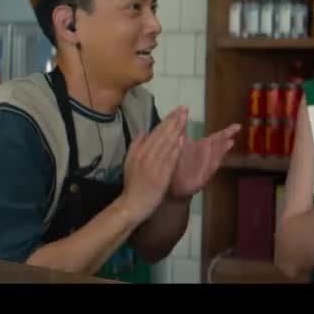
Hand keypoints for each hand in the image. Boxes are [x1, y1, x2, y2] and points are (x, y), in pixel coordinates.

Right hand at [121, 107, 186, 222]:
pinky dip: (176, 148)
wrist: (132, 204)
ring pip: (167, 144)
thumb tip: (143, 131)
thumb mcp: (129, 162)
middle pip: (162, 135)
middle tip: (184, 108)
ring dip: (176, 130)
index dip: (166, 121)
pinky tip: (182, 139)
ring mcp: (154, 165)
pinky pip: (170, 159)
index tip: (176, 111)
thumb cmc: (132, 184)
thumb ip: (135, 146)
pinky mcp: (161, 175)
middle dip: (174, 121)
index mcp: (139, 152)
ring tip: (185, 117)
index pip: (155, 132)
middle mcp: (146, 156)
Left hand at [169, 116, 239, 199]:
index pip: (217, 137)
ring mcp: (205, 167)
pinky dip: (212, 166)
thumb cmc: (178, 163)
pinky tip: (215, 161)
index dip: (227, 131)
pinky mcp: (201, 179)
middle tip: (237, 129)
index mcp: (203, 147)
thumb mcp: (179, 144)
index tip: (238, 126)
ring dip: (221, 151)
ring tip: (230, 142)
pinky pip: (207, 172)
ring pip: (215, 157)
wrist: (171, 185)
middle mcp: (207, 156)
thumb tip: (183, 111)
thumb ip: (183, 129)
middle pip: (219, 145)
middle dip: (227, 137)